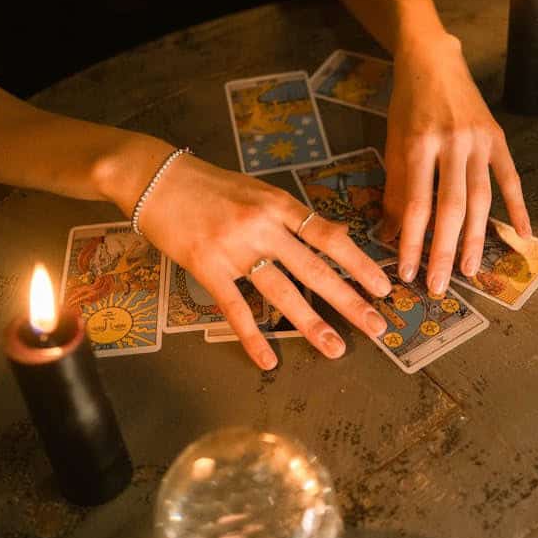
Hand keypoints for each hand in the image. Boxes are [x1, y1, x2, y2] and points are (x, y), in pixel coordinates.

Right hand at [139, 155, 391, 369]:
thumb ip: (291, 216)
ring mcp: (235, 248)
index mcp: (278, 204)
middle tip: (377, 326)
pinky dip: (253, 337)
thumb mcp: (257, 191)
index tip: (382, 286)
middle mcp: (262, 226)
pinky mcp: (207, 268)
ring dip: (312, 324)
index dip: (358, 263)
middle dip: (349, 300)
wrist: (154, 177)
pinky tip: (269, 360)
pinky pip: (235, 308)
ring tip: (335, 348)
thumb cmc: (208, 184)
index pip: (328, 237)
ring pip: (282, 292)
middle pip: (314, 269)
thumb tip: (332, 237)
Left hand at [380, 33, 530, 294]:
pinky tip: (524, 235)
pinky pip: (510, 179)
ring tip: (470, 270)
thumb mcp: (393, 142)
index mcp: (419, 144)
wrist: (433, 58)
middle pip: (451, 208)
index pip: (416, 204)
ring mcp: (479, 141)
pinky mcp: (498, 138)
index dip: (411, 241)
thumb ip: (394, 188)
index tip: (407, 272)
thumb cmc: (407, 104)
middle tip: (440, 285)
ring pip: (481, 199)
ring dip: (476, 238)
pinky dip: (519, 208)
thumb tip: (389, 236)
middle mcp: (453, 143)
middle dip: (444, 251)